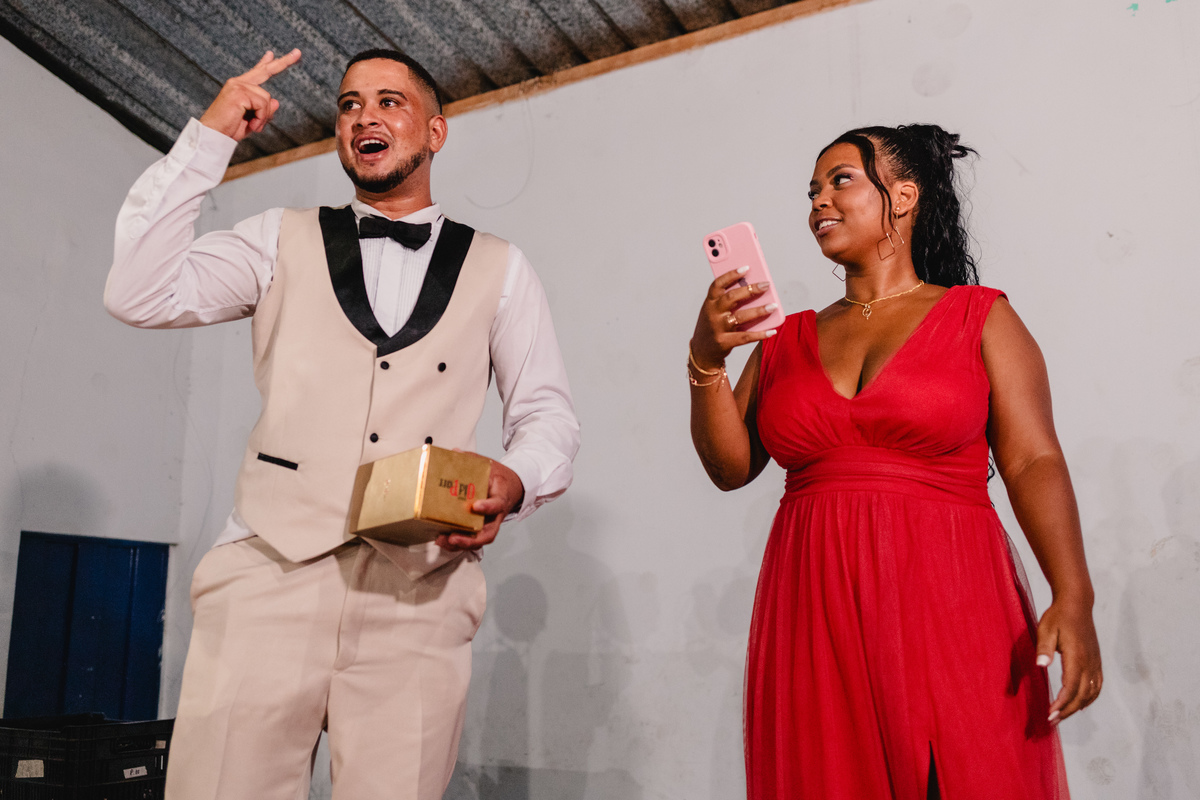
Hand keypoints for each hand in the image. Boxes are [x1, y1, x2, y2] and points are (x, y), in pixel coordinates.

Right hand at [198, 49, 300, 140]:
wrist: (214, 135)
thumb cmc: (230, 129)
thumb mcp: (253, 120)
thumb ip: (264, 110)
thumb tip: (276, 101)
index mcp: (240, 87)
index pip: (257, 72)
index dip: (266, 63)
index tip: (272, 54)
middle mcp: (238, 83)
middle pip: (265, 71)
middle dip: (284, 62)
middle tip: (298, 52)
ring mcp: (238, 86)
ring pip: (267, 98)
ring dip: (264, 116)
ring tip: (253, 126)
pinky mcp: (239, 92)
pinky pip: (262, 104)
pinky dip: (261, 118)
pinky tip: (252, 125)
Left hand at [436, 459, 523, 551]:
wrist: (511, 487)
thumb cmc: (499, 478)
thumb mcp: (488, 464)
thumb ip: (471, 459)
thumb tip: (454, 452)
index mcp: (500, 496)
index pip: (497, 504)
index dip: (488, 507)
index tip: (476, 506)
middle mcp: (496, 515)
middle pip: (488, 533)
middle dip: (470, 539)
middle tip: (454, 537)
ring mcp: (489, 524)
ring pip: (479, 540)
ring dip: (461, 544)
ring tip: (444, 541)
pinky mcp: (481, 528)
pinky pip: (471, 539)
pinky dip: (457, 543)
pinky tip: (443, 540)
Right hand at [690, 266, 777, 372]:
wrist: (702, 351)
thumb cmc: (713, 326)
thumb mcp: (715, 310)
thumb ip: (729, 300)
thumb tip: (754, 288)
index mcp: (709, 302)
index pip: (718, 284)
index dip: (731, 275)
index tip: (746, 267)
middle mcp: (712, 313)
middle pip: (731, 298)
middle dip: (750, 290)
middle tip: (766, 285)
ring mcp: (718, 328)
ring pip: (740, 317)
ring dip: (758, 311)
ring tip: (773, 306)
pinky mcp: (724, 342)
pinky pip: (745, 337)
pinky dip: (760, 334)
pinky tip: (772, 330)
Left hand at [1035, 595, 1102, 723]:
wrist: (1077, 603)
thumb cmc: (1057, 616)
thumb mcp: (1046, 629)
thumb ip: (1044, 648)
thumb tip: (1041, 665)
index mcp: (1076, 656)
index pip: (1070, 687)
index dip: (1062, 703)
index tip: (1050, 714)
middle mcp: (1089, 662)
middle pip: (1082, 694)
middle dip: (1067, 710)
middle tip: (1052, 721)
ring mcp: (1095, 662)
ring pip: (1091, 692)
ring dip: (1078, 707)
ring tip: (1062, 716)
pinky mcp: (1096, 660)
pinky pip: (1097, 685)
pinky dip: (1090, 698)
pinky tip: (1080, 704)